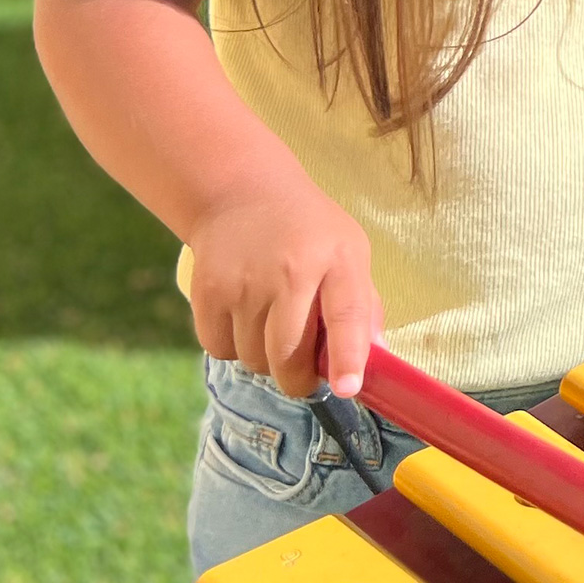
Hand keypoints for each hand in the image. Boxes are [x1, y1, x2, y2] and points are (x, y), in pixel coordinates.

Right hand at [185, 179, 382, 398]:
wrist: (242, 194)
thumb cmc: (309, 232)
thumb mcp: (350, 251)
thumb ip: (364, 305)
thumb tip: (375, 360)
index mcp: (338, 259)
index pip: (347, 315)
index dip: (348, 357)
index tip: (347, 388)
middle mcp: (290, 271)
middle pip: (289, 355)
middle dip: (298, 379)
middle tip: (302, 373)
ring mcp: (245, 282)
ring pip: (254, 359)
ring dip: (265, 361)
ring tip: (272, 330)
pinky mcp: (208, 291)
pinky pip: (220, 349)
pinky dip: (232, 348)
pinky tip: (243, 321)